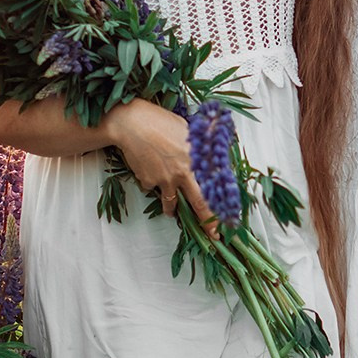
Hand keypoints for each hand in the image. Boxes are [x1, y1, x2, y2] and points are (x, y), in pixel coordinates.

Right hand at [103, 99, 216, 227]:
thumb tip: (215, 148)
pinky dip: (152, 182)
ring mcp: (163, 180)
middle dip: (207, 223)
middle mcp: (182, 174)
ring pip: (170, 203)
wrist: (131, 124)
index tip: (225, 222)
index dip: (221, 207)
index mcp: (196, 161)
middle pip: (198, 204)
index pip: (213, 190)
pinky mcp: (147, 181)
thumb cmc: (160, 121)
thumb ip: (201, 144)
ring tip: (172, 213)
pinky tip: (149, 168)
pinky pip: (152, 187)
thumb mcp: (188, 129)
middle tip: (213, 236)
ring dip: (172, 210)